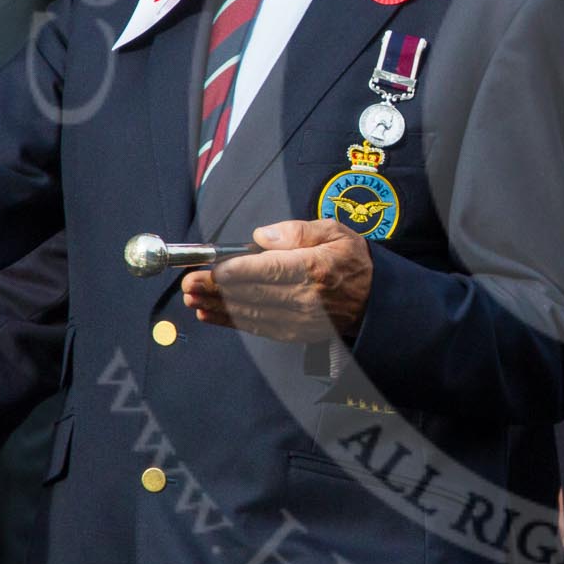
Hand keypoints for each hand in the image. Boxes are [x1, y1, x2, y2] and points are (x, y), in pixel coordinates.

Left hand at [181, 219, 372, 341]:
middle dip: (215, 289)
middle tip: (189, 282)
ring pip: (248, 313)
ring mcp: (298, 320)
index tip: (210, 268)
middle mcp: (304, 298)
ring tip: (191, 298)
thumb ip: (296, 231)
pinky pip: (255, 327)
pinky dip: (229, 321)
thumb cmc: (351, 261)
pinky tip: (208, 313)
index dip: (233, 272)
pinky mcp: (293, 333)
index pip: (266, 271)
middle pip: (251, 294)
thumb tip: (261, 237)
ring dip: (216, 306)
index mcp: (314, 268)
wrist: (374, 301)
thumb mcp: (334, 231)